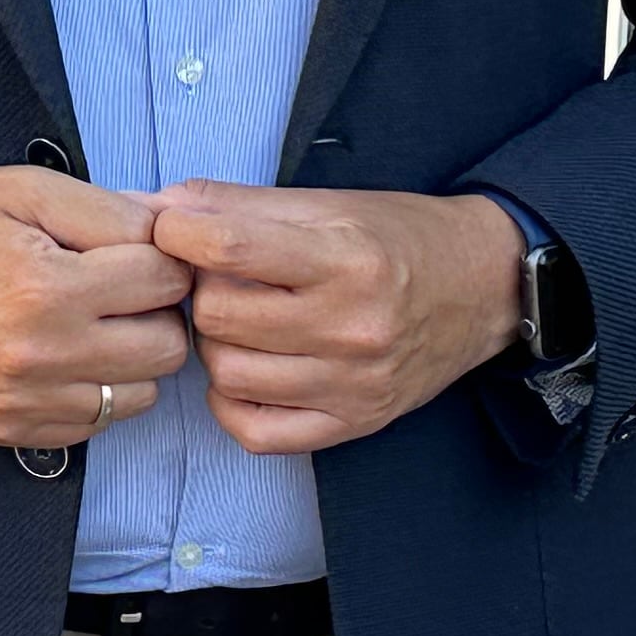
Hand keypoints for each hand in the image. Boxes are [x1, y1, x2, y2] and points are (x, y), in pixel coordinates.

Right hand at [0, 166, 192, 451]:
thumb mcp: (20, 188)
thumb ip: (106, 208)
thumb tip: (170, 228)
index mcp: (45, 286)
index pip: (164, 280)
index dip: (160, 254)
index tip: (136, 247)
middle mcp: (38, 354)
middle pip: (167, 347)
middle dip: (156, 309)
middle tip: (120, 284)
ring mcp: (21, 400)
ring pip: (140, 395)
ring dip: (131, 356)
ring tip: (92, 320)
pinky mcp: (5, 427)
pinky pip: (92, 424)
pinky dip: (93, 390)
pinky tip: (63, 353)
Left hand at [157, 182, 523, 455]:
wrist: (482, 287)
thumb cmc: (399, 238)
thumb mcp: (325, 203)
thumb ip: (235, 203)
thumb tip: (153, 205)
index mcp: (345, 259)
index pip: (227, 248)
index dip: (178, 233)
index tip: (174, 228)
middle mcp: (352, 327)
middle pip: (216, 315)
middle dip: (201, 289)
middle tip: (220, 277)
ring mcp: (353, 384)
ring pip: (226, 373)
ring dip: (216, 344)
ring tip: (241, 321)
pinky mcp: (354, 423)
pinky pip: (256, 432)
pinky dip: (233, 403)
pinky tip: (249, 370)